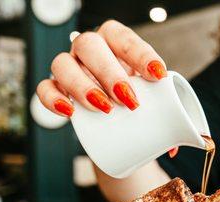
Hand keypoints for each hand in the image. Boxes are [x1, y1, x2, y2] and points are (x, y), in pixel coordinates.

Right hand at [37, 20, 165, 115]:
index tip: (158, 75)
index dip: (140, 53)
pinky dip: (54, 99)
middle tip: (129, 100)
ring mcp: (70, 68)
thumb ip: (170, 119)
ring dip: (83, 86)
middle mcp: (90, 50)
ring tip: (104, 109)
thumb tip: (174, 146)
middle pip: (90, 45)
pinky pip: (45, 88)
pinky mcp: (55, 89)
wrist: (116, 125)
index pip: (124, 37)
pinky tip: (69, 112)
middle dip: (110, 71)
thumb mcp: (158, 104)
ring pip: (63, 63)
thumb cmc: (138, 103)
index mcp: (116, 43)